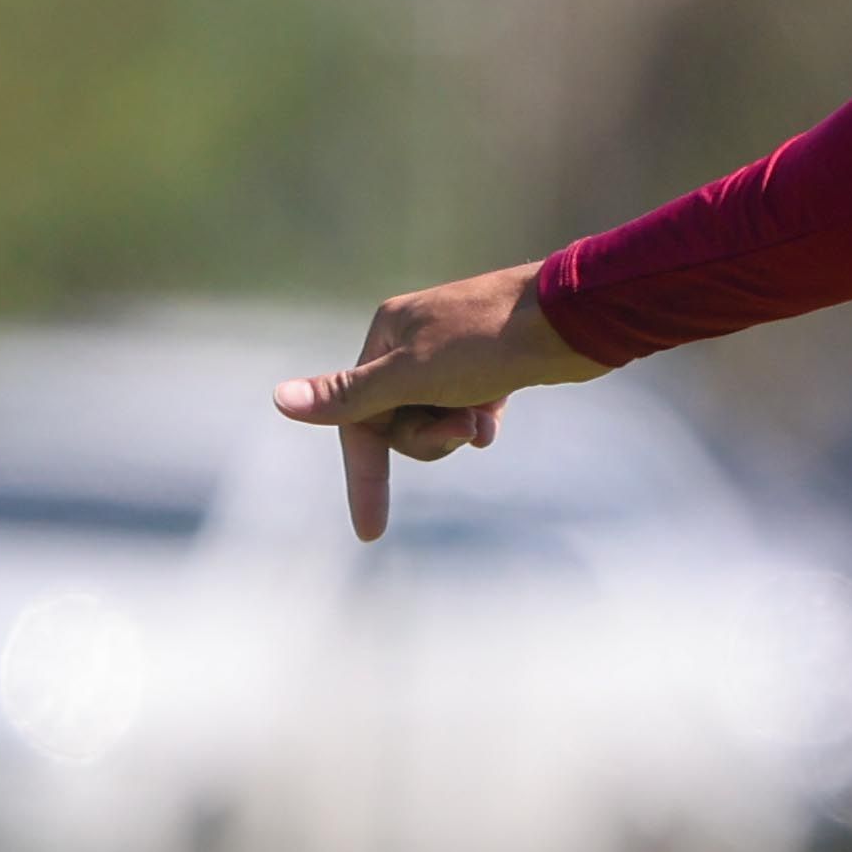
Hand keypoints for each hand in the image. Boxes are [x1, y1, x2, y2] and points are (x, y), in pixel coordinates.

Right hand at [274, 266, 602, 542]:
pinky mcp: (489, 367)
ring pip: (434, 420)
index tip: (371, 532)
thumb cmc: (489, 343)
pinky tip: (496, 417)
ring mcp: (452, 355)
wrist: (571, 319)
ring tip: (481, 417)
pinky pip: (468, 411)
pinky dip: (479, 422)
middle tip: (460, 427)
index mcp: (385, 336)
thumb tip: (280, 400)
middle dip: (426, 438)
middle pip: (396, 423)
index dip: (364, 476)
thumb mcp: (412, 375)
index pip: (356, 418)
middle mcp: (412, 342)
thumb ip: (350, 395)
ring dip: (455, 430)